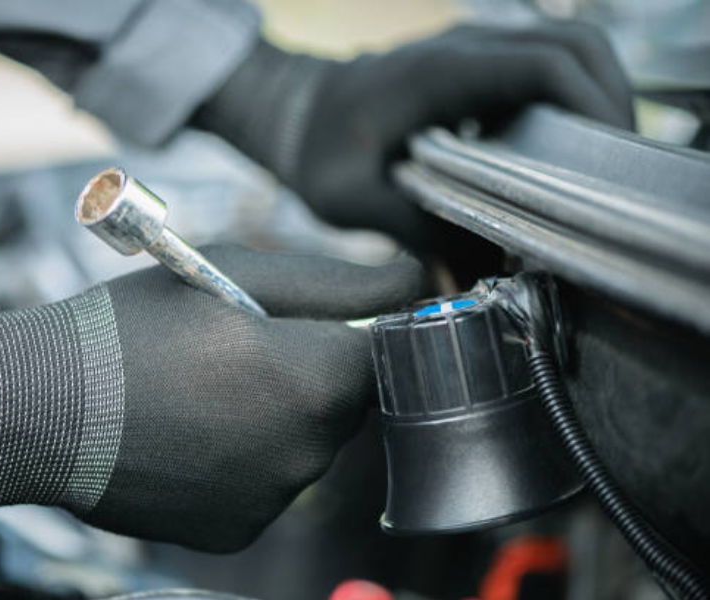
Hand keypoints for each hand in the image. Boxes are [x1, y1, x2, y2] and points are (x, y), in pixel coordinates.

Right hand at [0, 246, 424, 551]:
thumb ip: (337, 278)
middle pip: (346, 400)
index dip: (349, 323)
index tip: (311, 314)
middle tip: (239, 344)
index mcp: (311, 380)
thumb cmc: (128, 330)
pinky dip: (248, 456)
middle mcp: (303, 452)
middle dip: (312, 368)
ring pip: (307, 443)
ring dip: (279, 412)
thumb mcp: (232, 272)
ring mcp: (271, 499)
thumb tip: (413, 280)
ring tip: (207, 388)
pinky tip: (194, 432)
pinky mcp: (238, 530)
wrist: (38, 407)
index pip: (382, 348)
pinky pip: (270, 483)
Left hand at [197, 21, 631, 246]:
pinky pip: (540, 74)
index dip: (594, 107)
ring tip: (593, 172)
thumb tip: (475, 278)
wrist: (295, 115)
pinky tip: (555, 163)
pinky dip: (563, 108)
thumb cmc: (316, 153)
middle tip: (614, 175)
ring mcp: (475, 53)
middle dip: (610, 103)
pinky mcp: (476, 70)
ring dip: (592, 103)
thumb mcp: (352, 200)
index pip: (547, 66)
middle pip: (577, 47)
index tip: (608, 165)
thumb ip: (415, 233)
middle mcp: (469, 49)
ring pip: (565, 54)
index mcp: (442, 72)